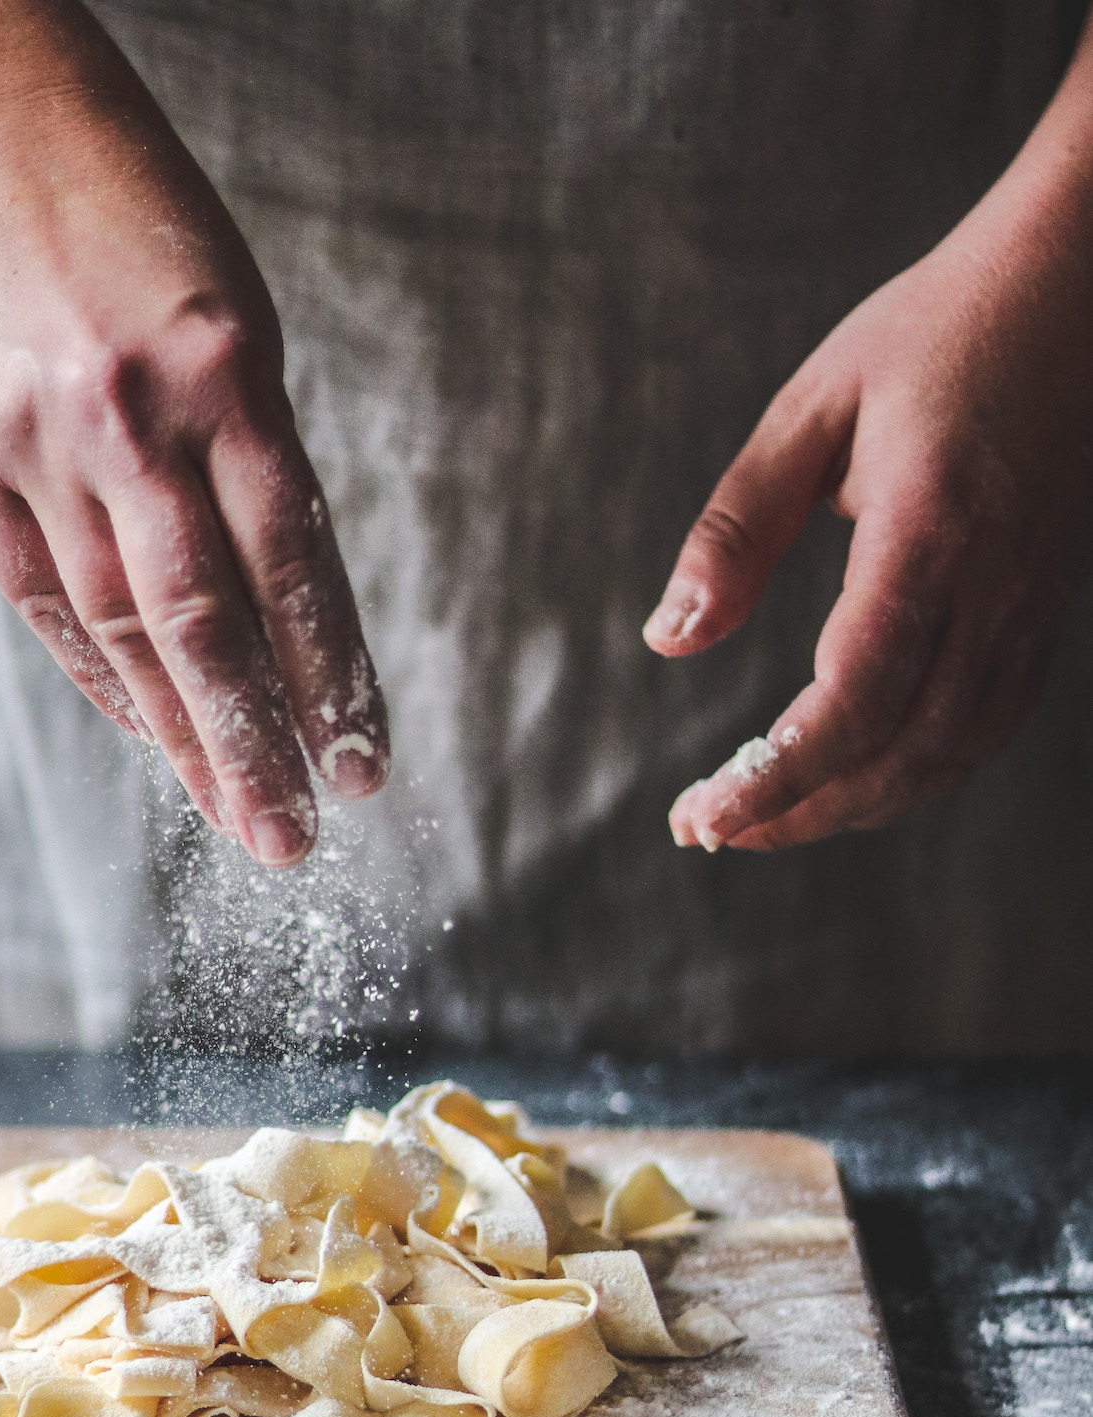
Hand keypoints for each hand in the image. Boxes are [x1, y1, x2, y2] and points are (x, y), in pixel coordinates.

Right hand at [0, 51, 387, 866]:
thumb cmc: (146, 242)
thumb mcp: (239, 329)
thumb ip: (259, 470)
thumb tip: (292, 632)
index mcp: (224, 372)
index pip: (293, 562)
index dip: (329, 676)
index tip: (362, 767)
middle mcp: (129, 418)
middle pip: (201, 619)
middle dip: (252, 744)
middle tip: (293, 841)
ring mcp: (38, 445)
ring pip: (121, 627)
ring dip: (184, 736)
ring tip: (236, 815)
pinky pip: (47, 604)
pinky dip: (106, 680)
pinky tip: (156, 740)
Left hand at [650, 104, 1092, 854]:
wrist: (1079, 285)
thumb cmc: (935, 332)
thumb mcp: (811, 411)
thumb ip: (736, 529)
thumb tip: (668, 638)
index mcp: (929, 534)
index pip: (850, 701)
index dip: (776, 777)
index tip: (703, 815)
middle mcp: (994, 589)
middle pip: (898, 755)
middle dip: (799, 812)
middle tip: (710, 828)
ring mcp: (1031, 609)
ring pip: (946, 758)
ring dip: (851, 806)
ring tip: (764, 816)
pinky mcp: (1045, 614)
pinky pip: (984, 729)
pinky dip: (913, 774)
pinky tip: (852, 777)